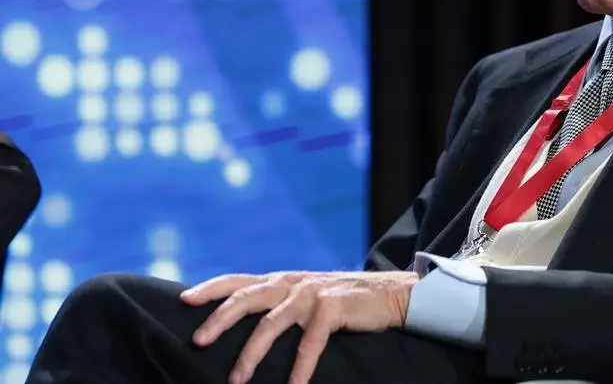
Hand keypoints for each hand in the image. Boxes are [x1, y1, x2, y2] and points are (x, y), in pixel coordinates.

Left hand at [180, 270, 419, 383]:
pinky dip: (299, 368)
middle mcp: (292, 283)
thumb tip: (241, 317)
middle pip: (246, 297)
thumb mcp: (304, 295)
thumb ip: (278, 301)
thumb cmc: (341, 302)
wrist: (387, 294)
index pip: (238, 280)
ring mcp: (311, 294)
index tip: (183, 299)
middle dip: (219, 320)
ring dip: (250, 354)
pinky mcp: (332, 308)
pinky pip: (310, 344)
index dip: (210, 288)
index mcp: (281, 280)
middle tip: (197, 341)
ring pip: (271, 324)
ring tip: (235, 380)